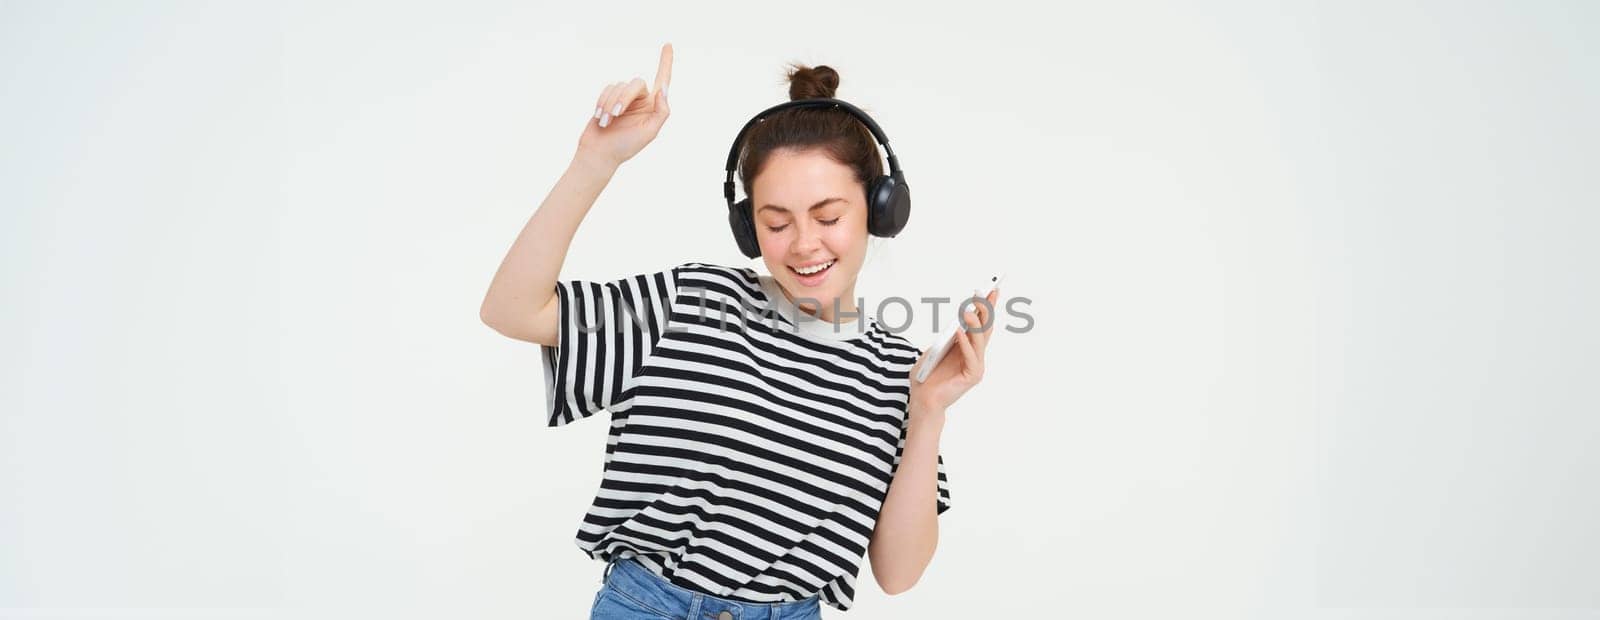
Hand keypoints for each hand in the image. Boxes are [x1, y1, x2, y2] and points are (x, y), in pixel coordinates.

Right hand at [575, 43, 673, 168]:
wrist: (599, 153)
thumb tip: (663, 89)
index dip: (666, 63)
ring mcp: (624, 99)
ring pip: (619, 86)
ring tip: (605, 122)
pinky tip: (599, 118)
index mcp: (654, 107)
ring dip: (610, 104)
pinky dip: (602, 102)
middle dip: (624, 98)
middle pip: (636, 83)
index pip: (663, 81)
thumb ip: (661, 112)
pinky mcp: (609, 98)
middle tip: (615, 115)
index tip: (668, 45)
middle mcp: (641, 100)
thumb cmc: (625, 146)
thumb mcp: (649, 133)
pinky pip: (607, 89)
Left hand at [908, 287, 998, 416]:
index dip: (986, 307)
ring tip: (968, 310)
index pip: (980, 323)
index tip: (990, 289)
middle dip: (986, 309)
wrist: (922, 401)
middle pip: (985, 328)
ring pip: (980, 341)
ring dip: (975, 324)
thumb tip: (956, 324)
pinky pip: (971, 357)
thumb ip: (945, 339)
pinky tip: (958, 332)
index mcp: (967, 348)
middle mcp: (975, 355)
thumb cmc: (926, 377)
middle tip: (987, 291)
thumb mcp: (933, 351)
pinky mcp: (972, 376)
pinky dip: (965, 344)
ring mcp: (976, 366)